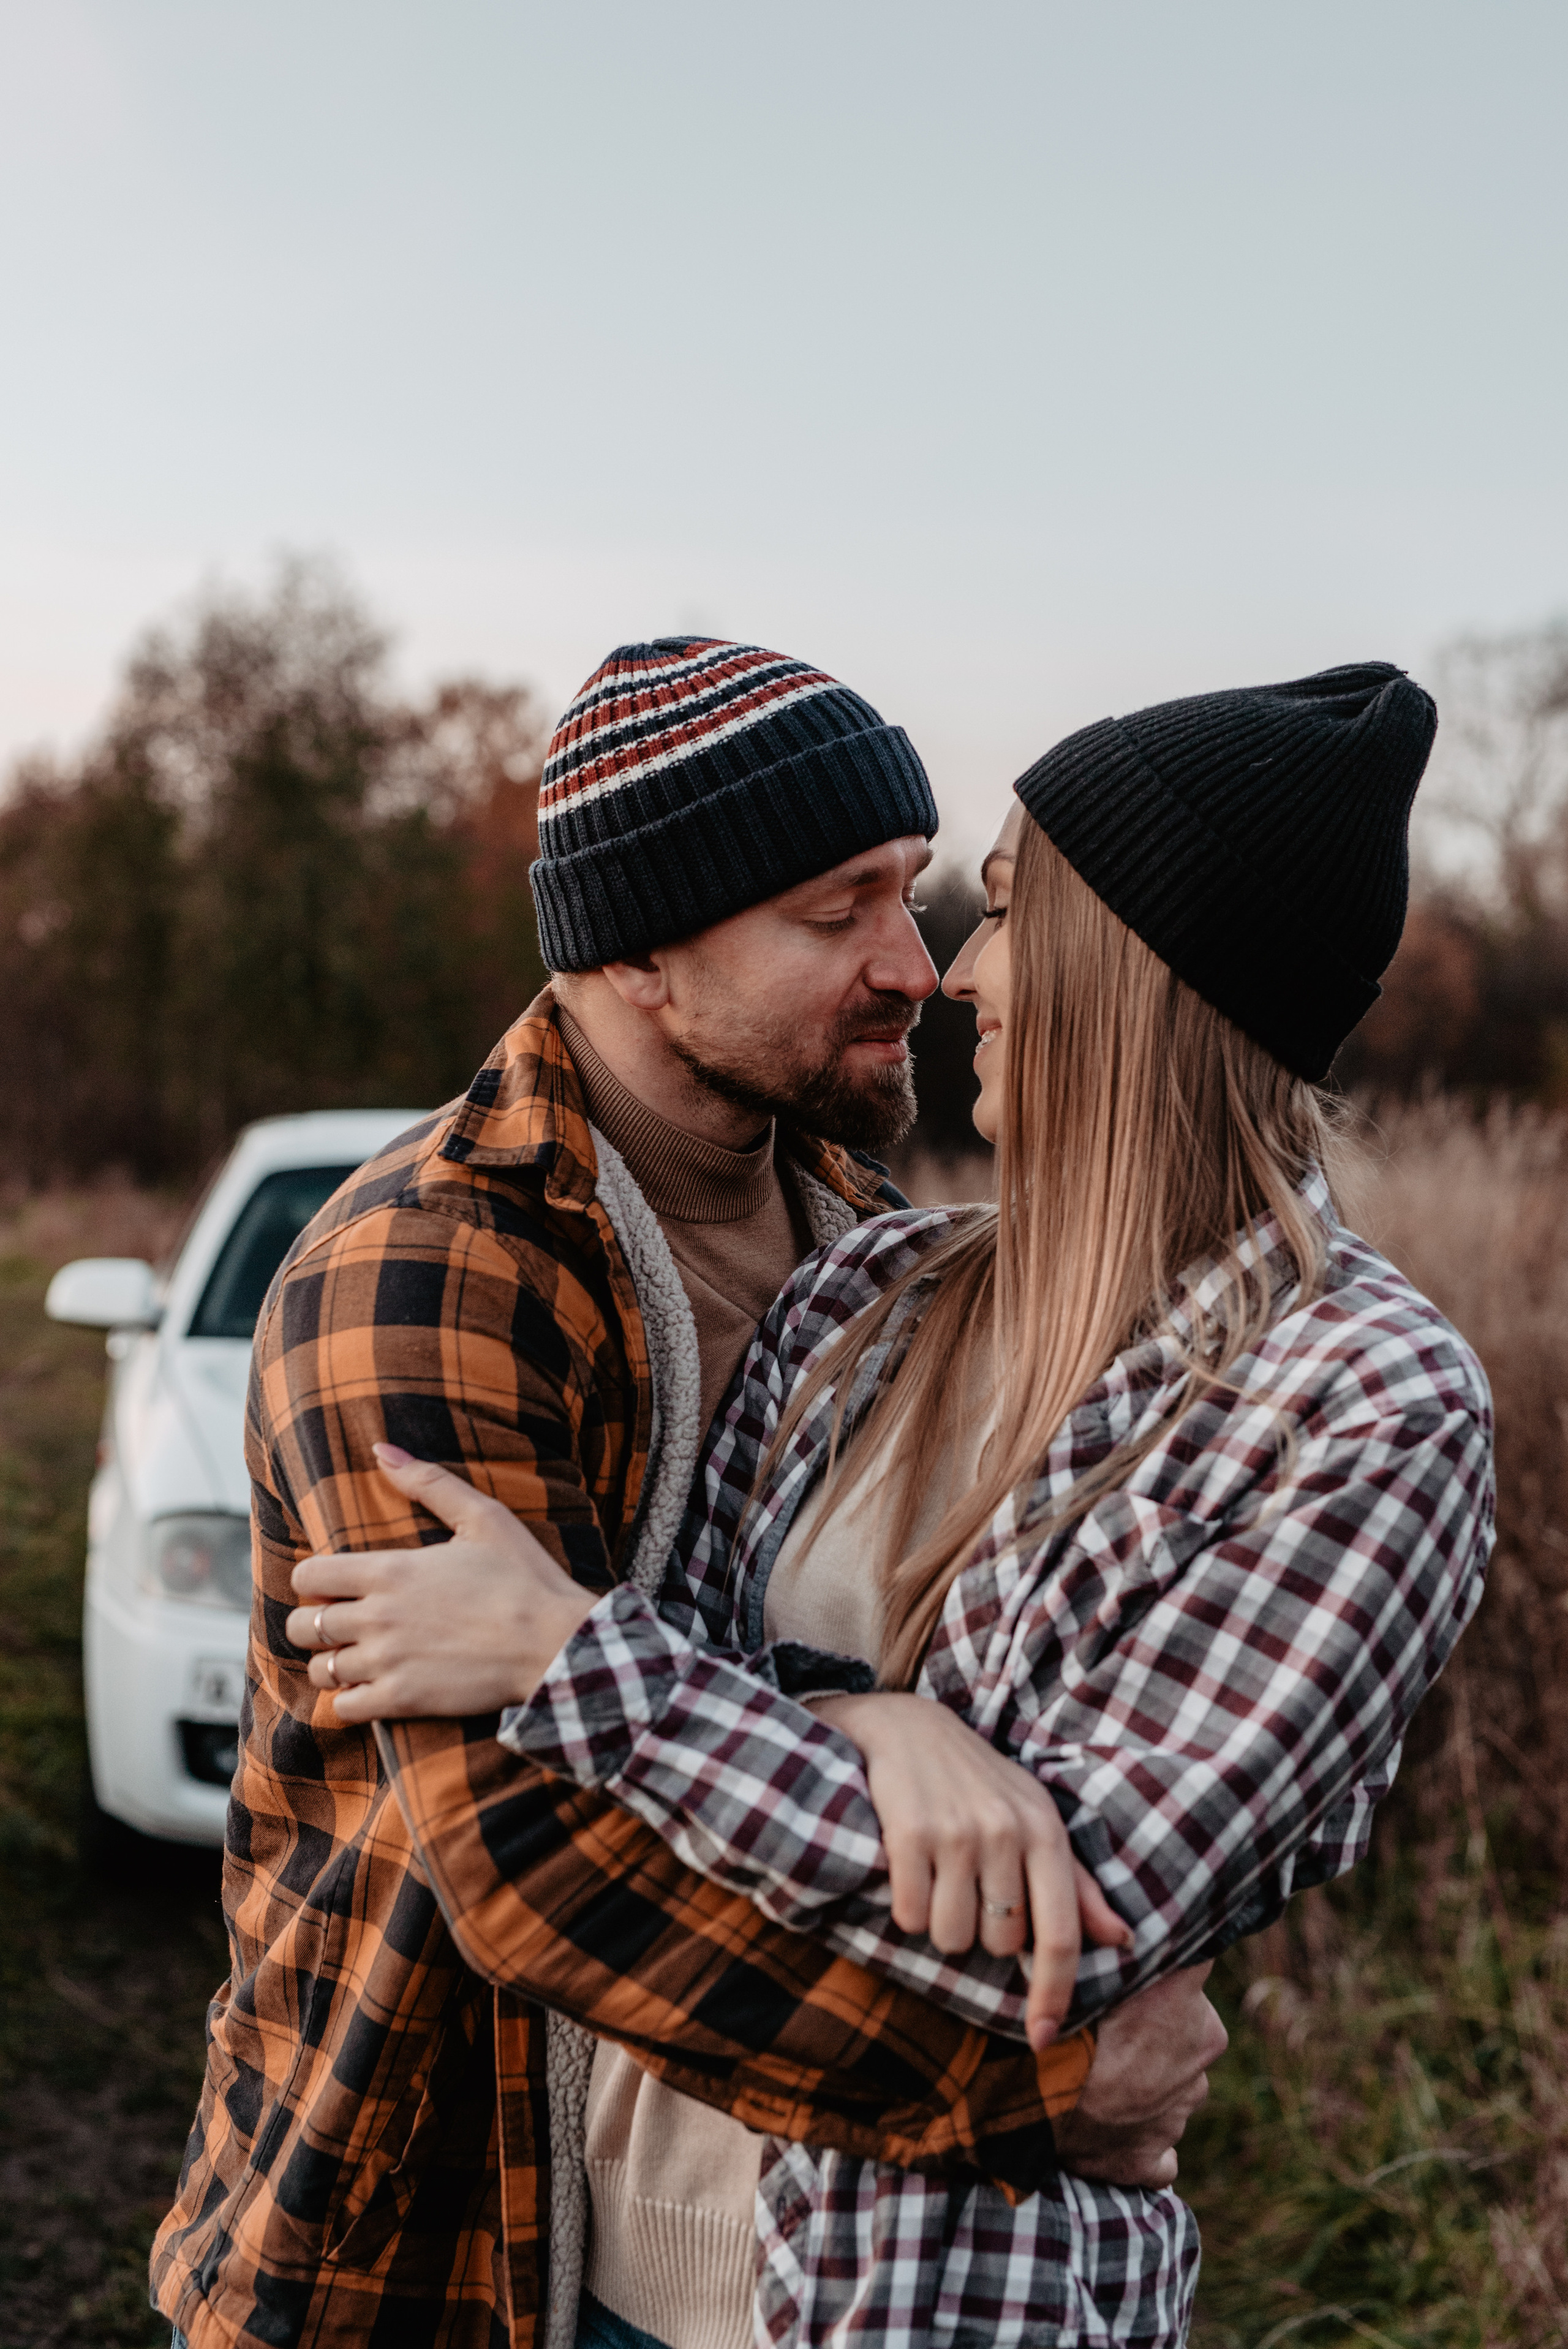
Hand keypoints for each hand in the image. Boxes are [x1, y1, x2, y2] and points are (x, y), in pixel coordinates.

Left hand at [284, 1446, 598, 1722]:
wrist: (556, 1642)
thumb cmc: (524, 1577)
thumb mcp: (483, 1516)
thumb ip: (428, 1481)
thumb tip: (382, 1450)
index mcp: (389, 1570)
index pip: (308, 1575)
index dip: (314, 1579)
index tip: (337, 1585)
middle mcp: (377, 1616)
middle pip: (303, 1625)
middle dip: (314, 1622)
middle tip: (341, 1623)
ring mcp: (387, 1662)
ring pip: (320, 1669)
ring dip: (331, 1662)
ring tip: (356, 1657)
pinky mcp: (402, 1700)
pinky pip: (344, 1708)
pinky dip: (349, 1700)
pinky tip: (371, 1688)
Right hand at [809, 1691, 1131, 2051]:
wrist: (906, 1727)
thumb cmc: (979, 1784)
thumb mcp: (1034, 1821)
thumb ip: (1077, 1886)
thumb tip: (1124, 1943)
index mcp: (1045, 1831)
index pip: (1060, 1935)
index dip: (1054, 1995)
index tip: (1043, 2040)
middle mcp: (1007, 1831)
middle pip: (1000, 1946)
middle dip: (982, 1932)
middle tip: (967, 1887)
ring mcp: (957, 1832)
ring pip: (952, 1938)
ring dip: (940, 1923)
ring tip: (937, 1877)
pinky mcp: (909, 1833)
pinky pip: (911, 1916)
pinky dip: (907, 1908)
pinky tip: (908, 1870)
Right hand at [1052, 1965, 1227, 2187]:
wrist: (1040, 2091)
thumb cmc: (1074, 2018)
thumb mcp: (1112, 1962)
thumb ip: (1146, 1945)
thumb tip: (1160, 1914)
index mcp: (1202, 2021)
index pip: (1193, 1981)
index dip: (1162, 1978)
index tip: (1133, 1978)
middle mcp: (1199, 2070)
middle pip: (1182, 2040)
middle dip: (1153, 2035)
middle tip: (1105, 2027)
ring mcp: (1176, 2119)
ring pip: (1167, 2092)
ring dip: (1141, 2084)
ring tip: (1094, 2071)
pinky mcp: (1149, 2161)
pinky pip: (1157, 2157)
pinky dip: (1140, 2143)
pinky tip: (1112, 2127)